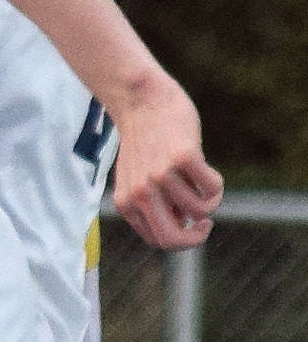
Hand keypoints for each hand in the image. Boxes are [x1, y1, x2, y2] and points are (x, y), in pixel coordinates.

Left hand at [109, 71, 222, 249]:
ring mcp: (160, 176)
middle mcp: (140, 193)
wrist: (140, 101)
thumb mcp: (138, 178)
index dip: (182, 239)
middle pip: (173, 239)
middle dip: (196, 238)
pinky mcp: (182, 157)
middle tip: (206, 224)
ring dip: (210, 198)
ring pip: (200, 209)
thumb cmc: (144, 141)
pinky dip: (216, 183)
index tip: (193, 224)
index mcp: (126, 202)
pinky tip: (205, 167)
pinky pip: (212, 187)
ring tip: (202, 179)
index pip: (158, 240)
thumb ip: (154, 204)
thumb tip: (186, 224)